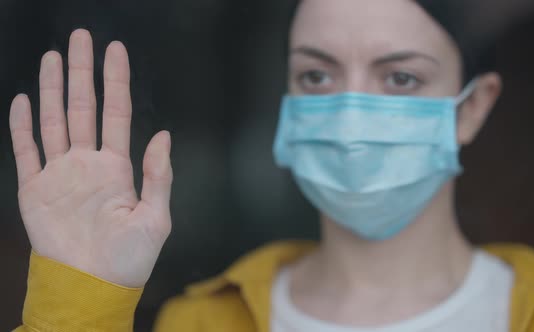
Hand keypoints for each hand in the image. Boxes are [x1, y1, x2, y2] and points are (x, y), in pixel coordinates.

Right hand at [9, 29, 172, 287]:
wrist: (93, 285)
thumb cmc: (129, 258)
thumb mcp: (156, 218)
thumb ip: (159, 176)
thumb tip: (163, 134)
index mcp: (118, 167)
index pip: (116, 113)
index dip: (115, 81)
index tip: (115, 50)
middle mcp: (88, 163)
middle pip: (83, 107)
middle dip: (82, 72)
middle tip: (80, 38)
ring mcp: (60, 173)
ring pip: (55, 120)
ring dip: (53, 89)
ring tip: (52, 58)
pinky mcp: (35, 189)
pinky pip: (26, 151)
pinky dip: (22, 126)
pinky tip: (24, 100)